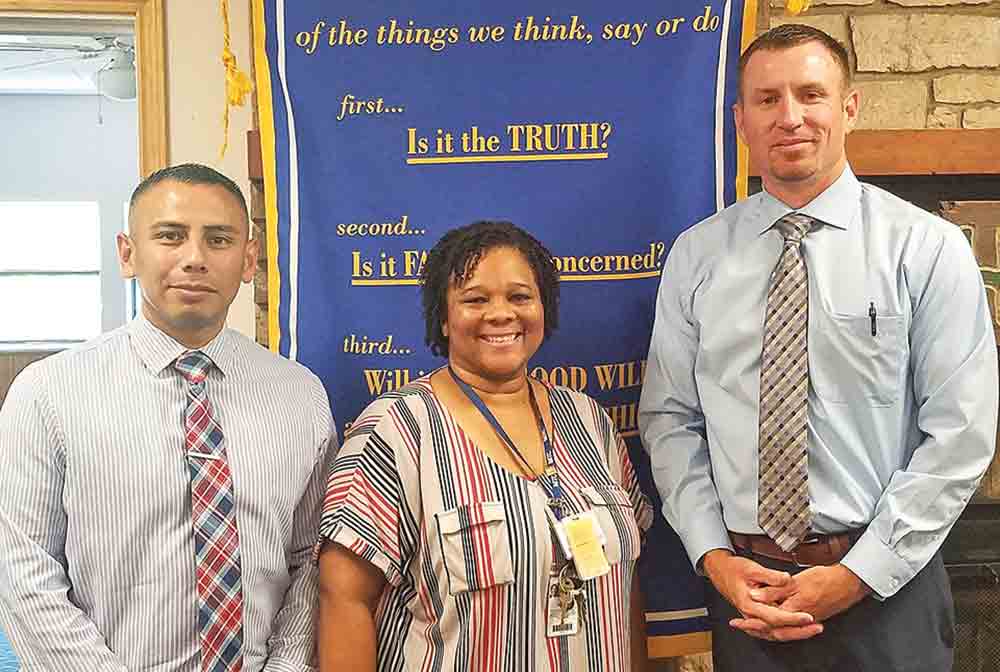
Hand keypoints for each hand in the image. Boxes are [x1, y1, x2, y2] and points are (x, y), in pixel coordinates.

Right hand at [702, 550, 822, 641]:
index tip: (808, 616)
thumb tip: (786, 579)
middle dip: (799, 631)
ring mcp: (754, 617)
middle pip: (778, 630)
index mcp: (749, 604)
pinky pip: (772, 629)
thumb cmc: (734, 569)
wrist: (720, 571)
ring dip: (795, 632)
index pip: (775, 616)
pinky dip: (786, 630)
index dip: (793, 618)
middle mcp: (751, 615)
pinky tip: (799, 630)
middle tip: (817, 627)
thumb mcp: (752, 568)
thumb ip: (770, 576)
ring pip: (776, 632)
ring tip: (813, 629)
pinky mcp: (757, 616)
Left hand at [743, 563, 870, 623]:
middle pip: (773, 629)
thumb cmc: (826, 579)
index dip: (753, 622)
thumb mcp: (797, 581)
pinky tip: (772, 621)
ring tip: (750, 624)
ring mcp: (807, 620)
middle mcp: (800, 619)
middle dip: (756, 628)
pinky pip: (791, 627)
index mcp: (794, 609)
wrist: (849, 583)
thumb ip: (775, 588)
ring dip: (765, 628)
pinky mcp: (812, 618)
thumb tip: (755, 595)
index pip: (769, 620)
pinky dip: (778, 625)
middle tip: (740, 625)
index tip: (740, 621)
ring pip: (782, 629)